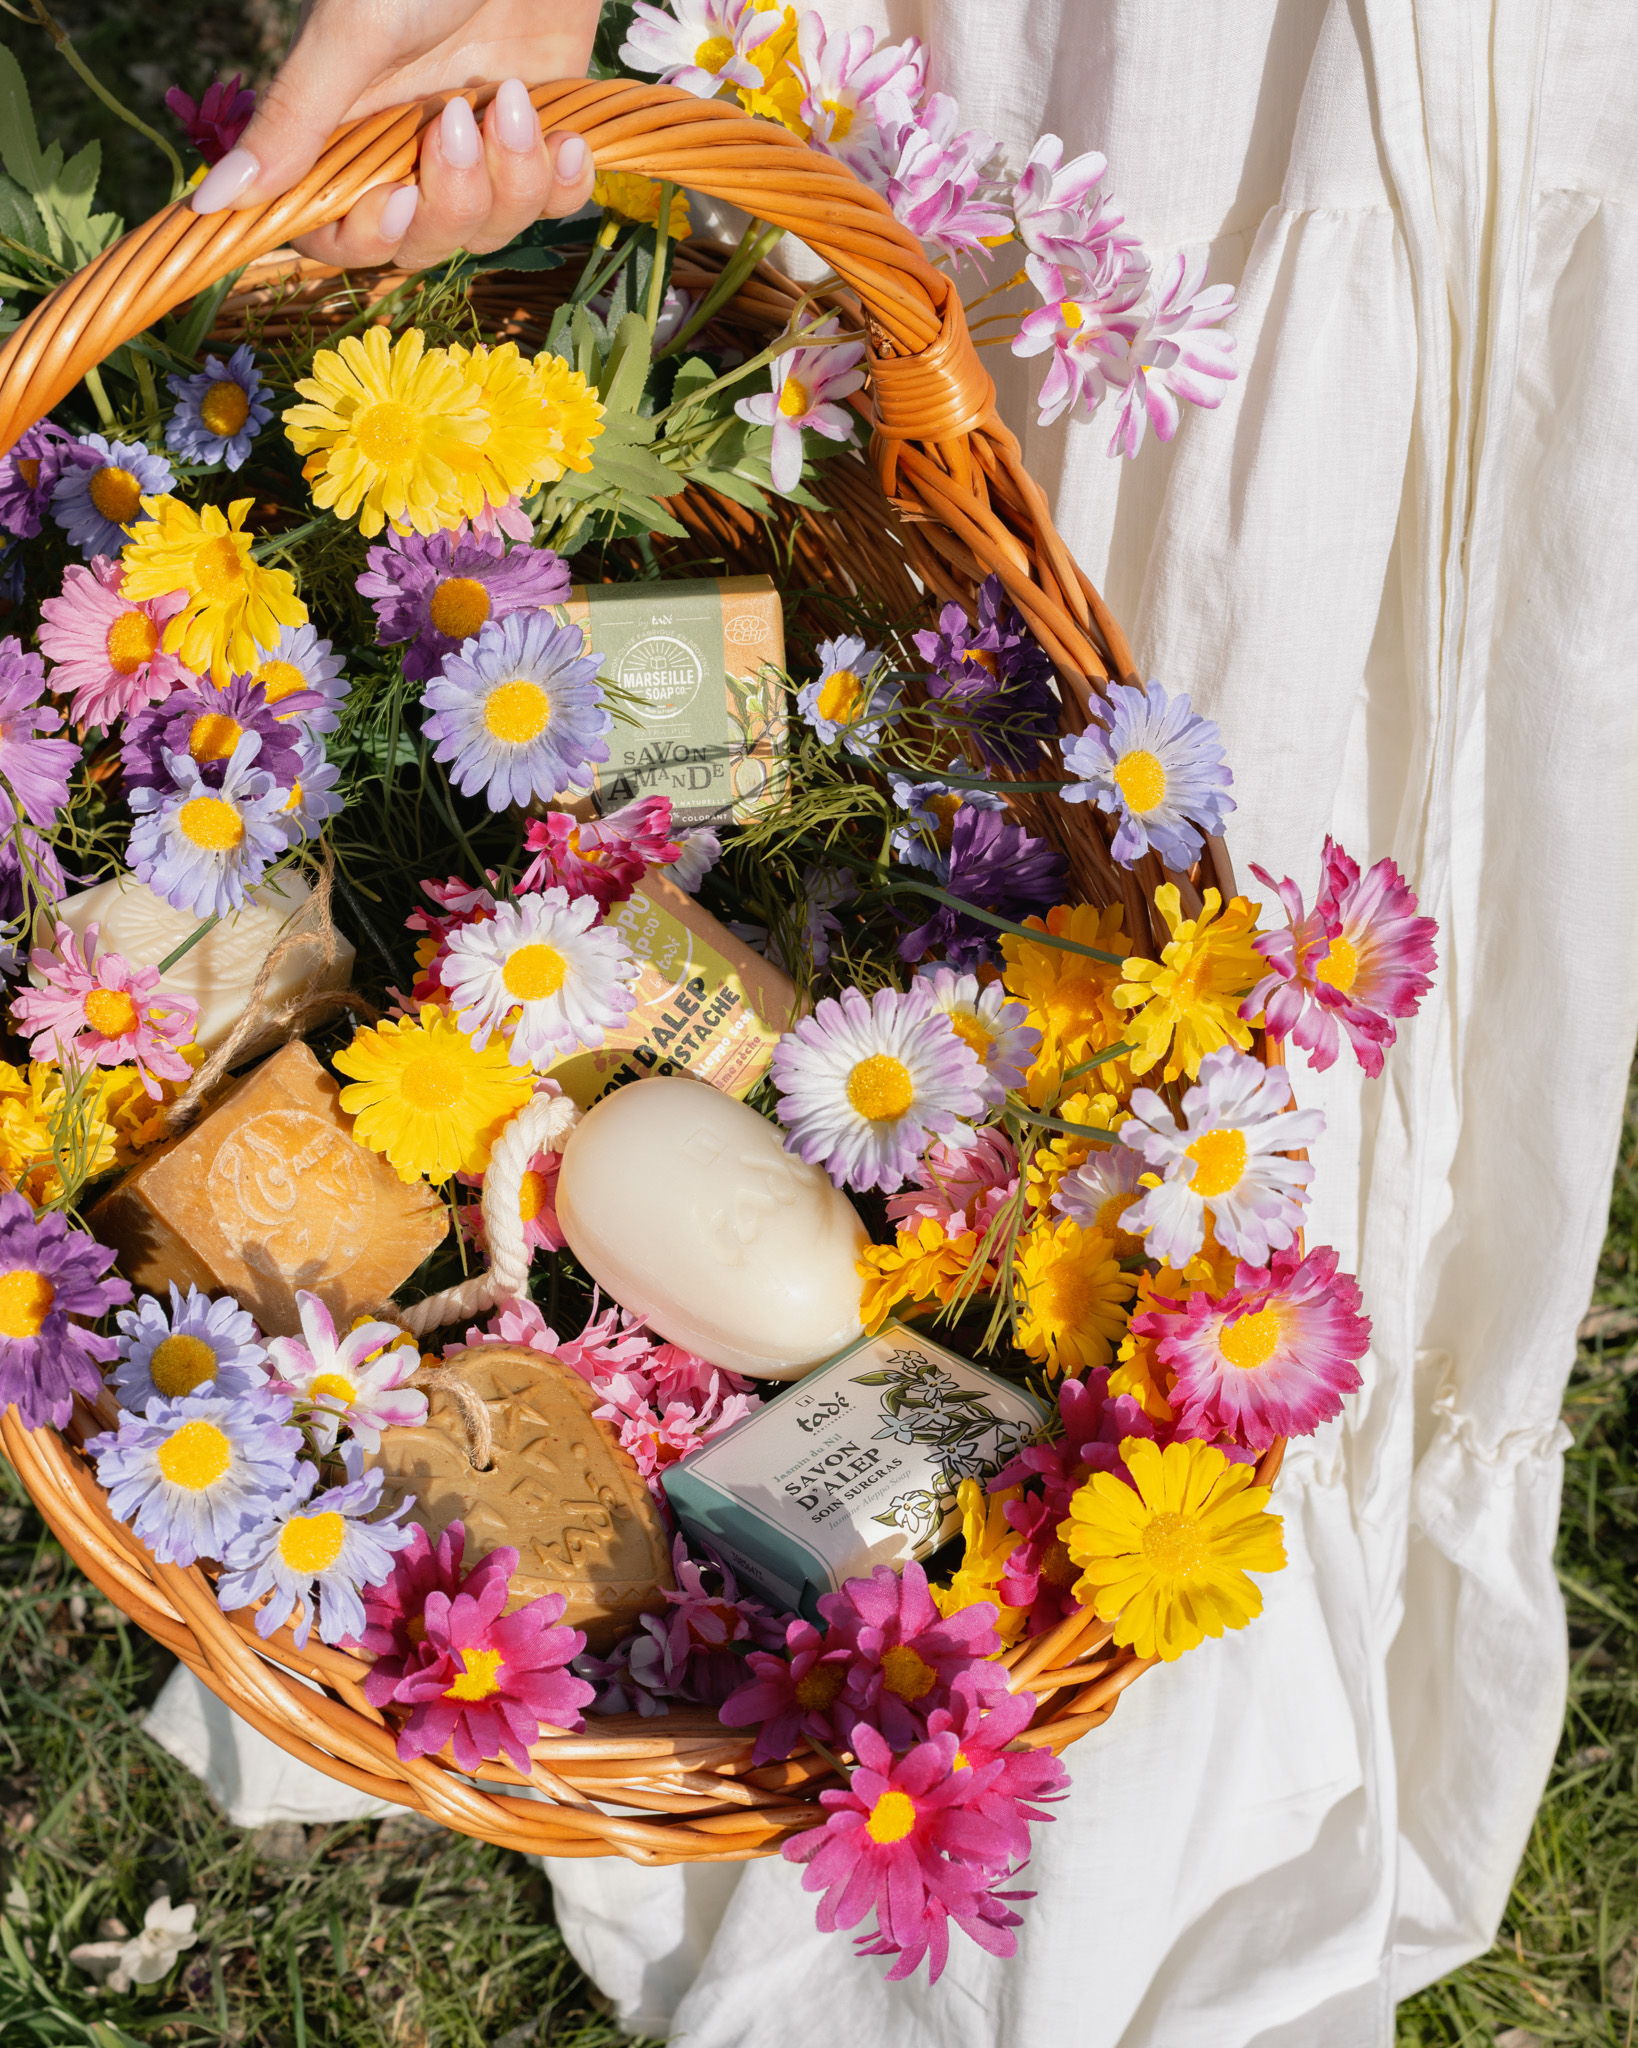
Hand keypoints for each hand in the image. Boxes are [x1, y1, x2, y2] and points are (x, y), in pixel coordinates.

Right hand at [191, 0, 601, 271]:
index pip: (339, 232)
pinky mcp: (545, 133)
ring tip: (513, 96)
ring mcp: (483, 146)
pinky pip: (559, 202)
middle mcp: (412, 148)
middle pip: (425, 242)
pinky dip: (565, 182)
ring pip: (495, 227)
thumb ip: (292, 122)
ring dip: (514, 179)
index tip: (397, 199)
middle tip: (458, 119)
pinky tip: (567, 137)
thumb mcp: (352, 32)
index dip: (368, 236)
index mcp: (351, 127)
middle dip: (451, 201)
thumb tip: (211, 202)